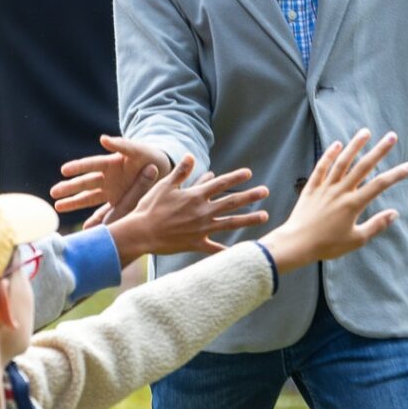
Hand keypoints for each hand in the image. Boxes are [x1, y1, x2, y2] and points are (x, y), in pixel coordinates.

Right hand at [52, 136, 172, 222]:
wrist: (163, 169)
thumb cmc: (150, 155)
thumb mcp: (139, 150)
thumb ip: (122, 145)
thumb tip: (103, 138)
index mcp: (110, 163)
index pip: (91, 165)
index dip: (78, 167)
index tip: (64, 170)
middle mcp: (107, 178)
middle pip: (85, 183)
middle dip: (69, 188)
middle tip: (53, 192)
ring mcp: (111, 191)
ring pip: (88, 198)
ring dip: (74, 203)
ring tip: (58, 207)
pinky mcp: (118, 203)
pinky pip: (104, 212)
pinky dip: (96, 220)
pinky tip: (85, 227)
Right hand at [107, 156, 268, 261]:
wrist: (141, 233)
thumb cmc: (150, 208)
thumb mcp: (165, 186)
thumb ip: (181, 172)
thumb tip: (191, 156)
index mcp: (195, 196)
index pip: (220, 184)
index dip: (235, 177)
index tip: (249, 173)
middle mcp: (202, 211)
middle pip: (231, 202)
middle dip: (250, 196)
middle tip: (265, 191)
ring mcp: (201, 229)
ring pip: (230, 223)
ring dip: (249, 219)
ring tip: (264, 216)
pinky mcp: (196, 244)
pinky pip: (215, 249)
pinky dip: (227, 251)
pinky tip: (240, 253)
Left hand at [261, 130, 407, 273]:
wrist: (297, 244)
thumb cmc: (327, 245)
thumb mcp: (356, 240)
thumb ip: (376, 225)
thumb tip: (394, 213)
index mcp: (353, 204)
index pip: (380, 185)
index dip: (395, 174)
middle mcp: (341, 191)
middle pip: (363, 166)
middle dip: (379, 150)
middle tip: (392, 137)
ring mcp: (325, 187)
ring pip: (342, 162)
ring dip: (355, 146)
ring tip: (365, 132)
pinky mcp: (311, 188)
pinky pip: (321, 168)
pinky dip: (329, 155)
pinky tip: (337, 144)